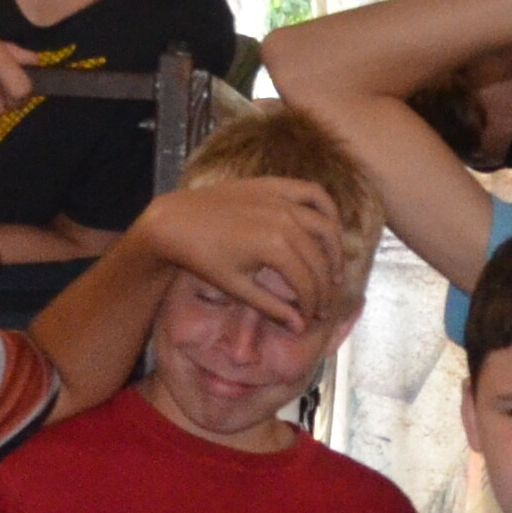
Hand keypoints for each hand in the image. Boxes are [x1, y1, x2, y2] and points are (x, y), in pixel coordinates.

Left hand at [131, 173, 346, 329]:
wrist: (176, 222)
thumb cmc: (202, 258)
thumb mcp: (238, 288)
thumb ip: (272, 307)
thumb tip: (300, 327)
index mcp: (276, 247)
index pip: (308, 282)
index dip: (313, 304)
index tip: (311, 317)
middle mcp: (285, 220)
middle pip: (320, 258)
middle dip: (325, 286)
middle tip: (323, 303)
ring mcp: (281, 198)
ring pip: (326, 225)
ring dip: (336, 250)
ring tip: (334, 271)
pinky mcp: (274, 185)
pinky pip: (313, 192)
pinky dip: (328, 208)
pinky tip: (329, 227)